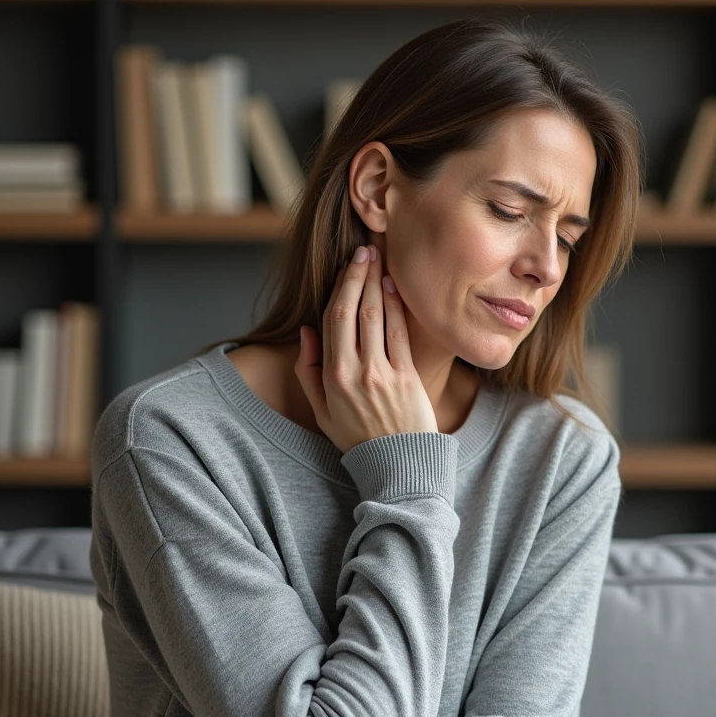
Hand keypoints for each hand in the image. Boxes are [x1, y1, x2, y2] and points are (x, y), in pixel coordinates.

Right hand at [296, 244, 438, 453]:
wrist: (398, 466)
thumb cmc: (358, 438)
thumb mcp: (321, 411)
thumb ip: (309, 371)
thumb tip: (307, 330)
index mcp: (332, 376)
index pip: (332, 320)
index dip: (339, 288)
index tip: (346, 266)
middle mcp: (356, 371)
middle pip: (353, 310)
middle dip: (358, 275)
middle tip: (364, 250)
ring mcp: (383, 373)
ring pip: (377, 316)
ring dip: (378, 284)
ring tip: (380, 260)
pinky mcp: (408, 377)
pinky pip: (400, 334)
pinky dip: (397, 307)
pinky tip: (395, 288)